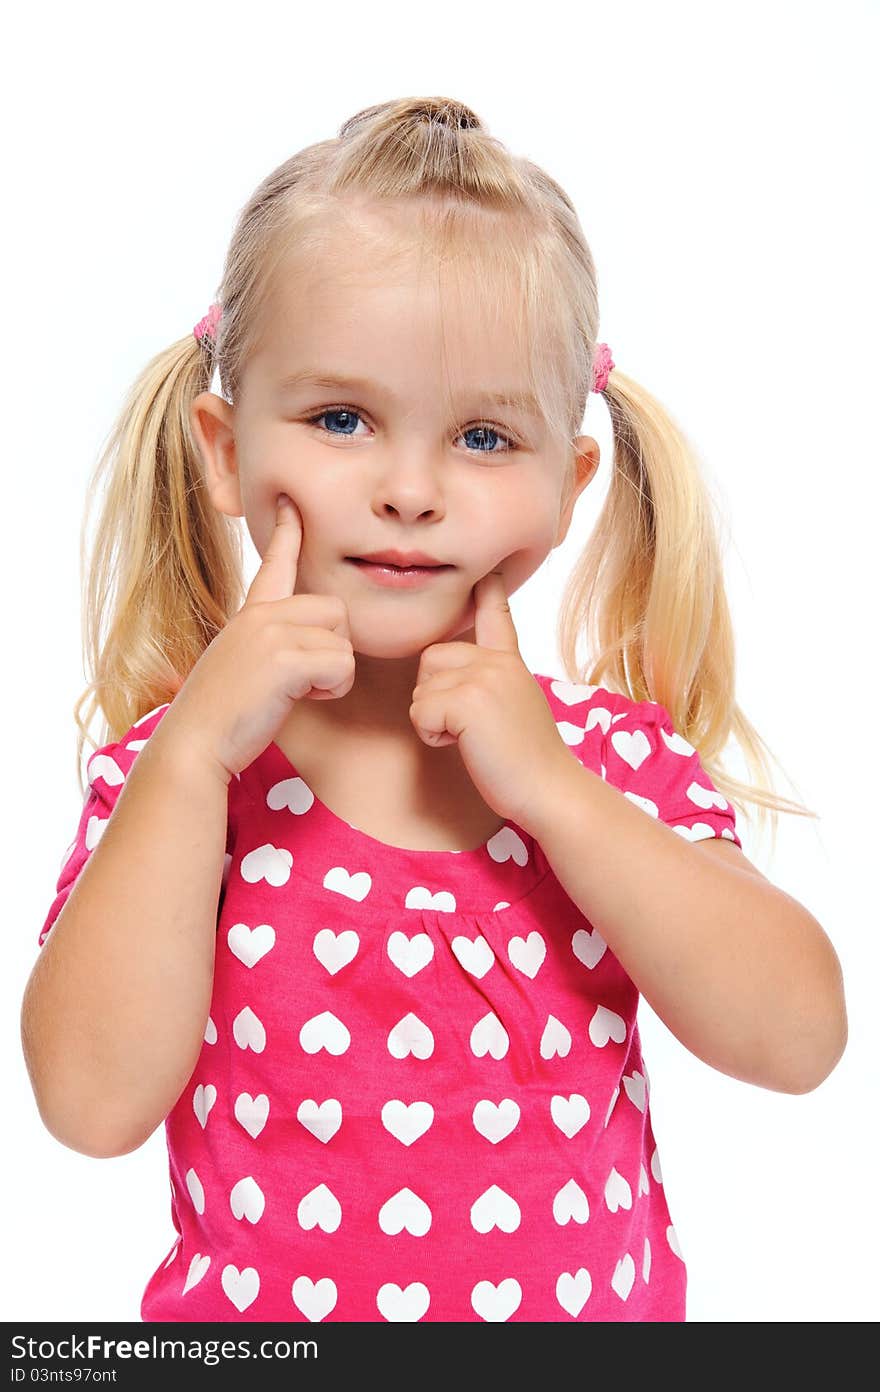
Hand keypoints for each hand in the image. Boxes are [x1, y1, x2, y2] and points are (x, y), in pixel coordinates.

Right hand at [154, 494, 355, 782]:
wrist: (195, 744)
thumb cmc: (222, 718)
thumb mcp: (244, 669)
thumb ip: (271, 648)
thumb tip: (306, 655)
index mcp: (250, 615)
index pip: (275, 564)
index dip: (288, 533)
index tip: (291, 503)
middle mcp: (260, 615)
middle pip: (336, 611)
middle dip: (334, 650)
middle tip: (303, 680)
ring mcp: (269, 632)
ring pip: (343, 641)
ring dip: (332, 675)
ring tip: (296, 693)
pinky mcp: (282, 657)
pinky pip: (341, 664)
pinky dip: (331, 689)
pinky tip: (300, 699)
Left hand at [408, 570, 573, 832]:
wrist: (550, 790)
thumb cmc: (527, 762)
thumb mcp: (515, 707)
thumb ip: (490, 683)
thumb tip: (449, 676)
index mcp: (509, 662)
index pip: (495, 615)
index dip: (487, 588)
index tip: (486, 563)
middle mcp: (497, 661)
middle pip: (430, 659)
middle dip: (434, 696)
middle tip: (469, 727)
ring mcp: (484, 677)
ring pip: (421, 690)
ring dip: (433, 720)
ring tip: (472, 738)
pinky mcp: (468, 700)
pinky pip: (420, 712)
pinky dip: (432, 736)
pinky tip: (463, 746)